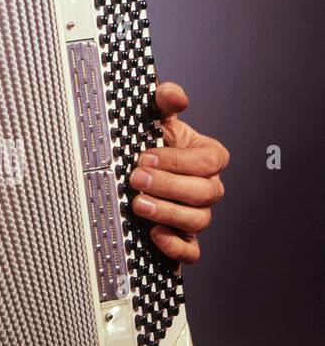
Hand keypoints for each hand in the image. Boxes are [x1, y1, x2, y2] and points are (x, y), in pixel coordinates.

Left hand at [126, 81, 229, 268]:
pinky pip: (191, 252)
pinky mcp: (183, 238)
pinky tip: (155, 234)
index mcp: (208, 158)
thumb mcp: (156, 118)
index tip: (147, 156)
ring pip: (198, 221)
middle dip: (169, 186)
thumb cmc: (153, 142)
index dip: (178, 161)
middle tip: (137, 178)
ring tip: (138, 204)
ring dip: (167, 212)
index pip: (208, 162)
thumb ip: (164, 102)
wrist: (137, 167)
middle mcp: (207, 188)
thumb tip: (172, 94)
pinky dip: (175, 246)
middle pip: (204, 193)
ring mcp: (197, 214)